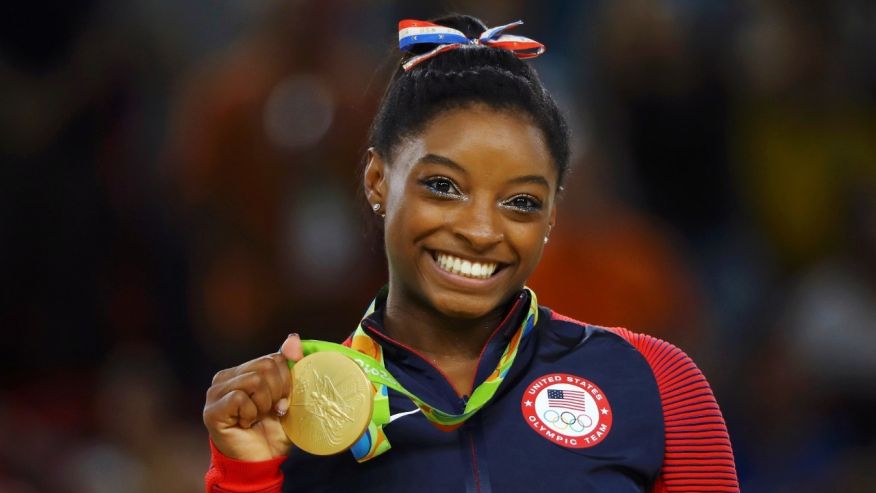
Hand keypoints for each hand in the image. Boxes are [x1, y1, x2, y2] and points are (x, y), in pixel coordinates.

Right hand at [203, 333, 303, 460]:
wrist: (263, 461)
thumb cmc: (275, 428)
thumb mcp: (289, 394)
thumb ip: (290, 365)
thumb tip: (292, 337)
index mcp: (243, 370)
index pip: (273, 358)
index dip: (287, 380)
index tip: (284, 400)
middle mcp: (225, 377)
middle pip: (265, 366)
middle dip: (278, 392)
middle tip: (271, 411)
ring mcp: (215, 393)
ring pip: (254, 380)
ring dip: (265, 404)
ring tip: (259, 417)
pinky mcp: (211, 410)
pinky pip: (240, 398)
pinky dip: (252, 413)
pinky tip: (246, 424)